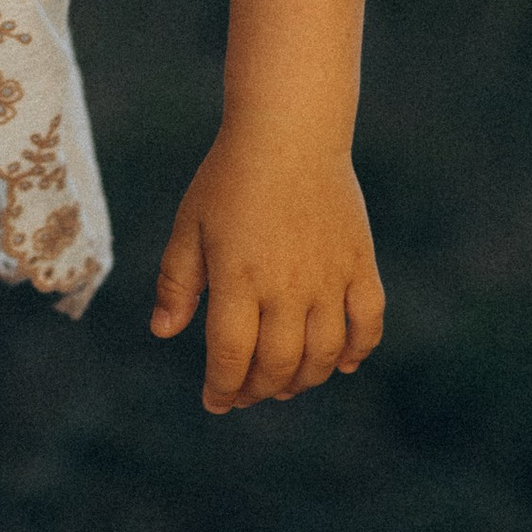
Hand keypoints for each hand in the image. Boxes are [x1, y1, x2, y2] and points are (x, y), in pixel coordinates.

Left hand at [150, 127, 384, 412]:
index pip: (231, 356)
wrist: (289, 130)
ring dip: (304, 380)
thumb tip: (163, 333)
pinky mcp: (361, 264)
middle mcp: (286, 285)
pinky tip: (342, 364)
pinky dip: (358, 351)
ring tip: (285, 384)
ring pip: (323, 354)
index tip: (215, 401)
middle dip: (259, 391)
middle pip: (278, 365)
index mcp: (237, 277)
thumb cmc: (230, 176)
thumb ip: (177, 281)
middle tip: (247, 394)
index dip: (222, 388)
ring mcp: (329, 277)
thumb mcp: (191, 224)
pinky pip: (368, 323)